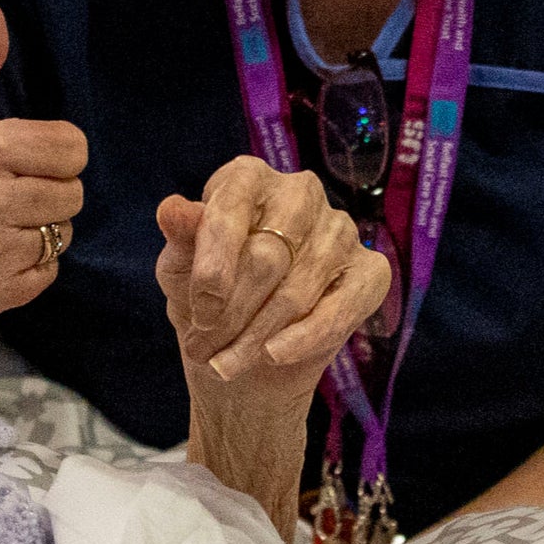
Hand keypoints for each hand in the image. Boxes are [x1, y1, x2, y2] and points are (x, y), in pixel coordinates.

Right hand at [0, 0, 90, 322]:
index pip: (72, 148)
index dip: (56, 151)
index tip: (26, 156)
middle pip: (73, 193)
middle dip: (49, 189)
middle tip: (10, 190)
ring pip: (63, 234)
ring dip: (41, 227)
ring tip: (0, 220)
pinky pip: (48, 273)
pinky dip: (30, 265)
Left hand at [156, 157, 391, 396]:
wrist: (248, 361)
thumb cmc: (211, 302)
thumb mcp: (181, 273)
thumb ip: (181, 240)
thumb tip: (172, 209)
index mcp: (249, 178)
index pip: (231, 209)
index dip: (214, 263)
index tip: (200, 310)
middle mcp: (300, 193)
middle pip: (267, 256)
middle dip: (230, 313)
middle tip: (202, 351)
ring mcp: (340, 229)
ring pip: (296, 290)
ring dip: (257, 337)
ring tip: (225, 365)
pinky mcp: (371, 270)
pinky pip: (342, 307)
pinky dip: (305, 338)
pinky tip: (275, 356)